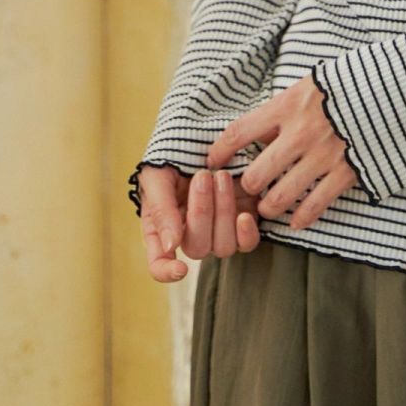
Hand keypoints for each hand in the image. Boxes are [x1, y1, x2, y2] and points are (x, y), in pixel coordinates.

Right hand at [136, 163, 262, 282]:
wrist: (204, 133)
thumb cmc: (174, 156)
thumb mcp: (157, 177)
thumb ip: (161, 210)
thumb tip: (171, 246)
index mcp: (162, 229)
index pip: (159, 264)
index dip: (166, 272)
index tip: (180, 269)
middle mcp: (190, 235)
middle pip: (197, 248)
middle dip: (201, 212)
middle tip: (202, 176)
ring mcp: (218, 230)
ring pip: (223, 245)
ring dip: (223, 212)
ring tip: (221, 176)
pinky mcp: (243, 221)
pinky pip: (247, 242)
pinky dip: (247, 232)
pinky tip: (244, 214)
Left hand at [206, 76, 360, 230]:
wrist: (394, 89)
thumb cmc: (346, 85)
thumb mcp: (309, 84)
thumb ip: (283, 108)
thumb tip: (257, 132)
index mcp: (288, 105)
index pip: (238, 133)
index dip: (219, 153)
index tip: (213, 164)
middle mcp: (301, 133)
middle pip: (255, 177)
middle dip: (248, 188)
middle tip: (250, 189)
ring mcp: (324, 155)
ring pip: (279, 199)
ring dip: (270, 207)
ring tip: (270, 205)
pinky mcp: (347, 172)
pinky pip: (314, 207)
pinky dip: (302, 218)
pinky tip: (297, 220)